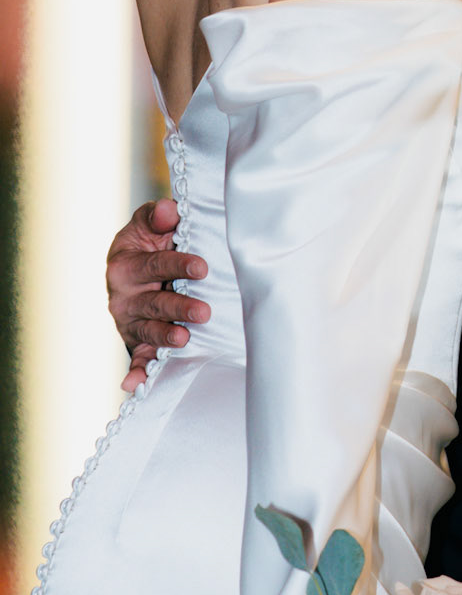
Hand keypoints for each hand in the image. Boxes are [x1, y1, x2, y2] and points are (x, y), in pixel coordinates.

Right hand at [105, 199, 208, 391]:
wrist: (134, 268)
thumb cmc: (150, 241)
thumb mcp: (149, 224)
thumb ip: (157, 216)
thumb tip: (169, 210)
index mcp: (125, 263)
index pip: (154, 264)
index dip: (178, 265)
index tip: (202, 267)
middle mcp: (123, 295)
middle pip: (153, 302)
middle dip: (178, 307)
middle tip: (204, 311)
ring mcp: (129, 321)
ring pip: (148, 331)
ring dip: (165, 337)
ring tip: (184, 338)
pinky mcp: (135, 342)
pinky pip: (136, 358)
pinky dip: (135, 372)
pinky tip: (135, 384)